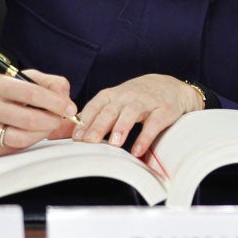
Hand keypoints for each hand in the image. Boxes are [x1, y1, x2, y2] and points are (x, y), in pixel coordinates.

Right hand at [0, 71, 77, 155]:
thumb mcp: (22, 77)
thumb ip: (50, 84)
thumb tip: (68, 101)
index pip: (32, 94)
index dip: (56, 103)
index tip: (70, 108)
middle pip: (31, 120)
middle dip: (53, 120)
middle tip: (61, 119)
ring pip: (24, 138)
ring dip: (43, 133)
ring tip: (47, 125)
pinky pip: (15, 148)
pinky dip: (29, 141)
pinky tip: (30, 132)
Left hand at [72, 74, 202, 157]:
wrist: (172, 87)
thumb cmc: (137, 99)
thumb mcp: (116, 102)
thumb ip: (94, 117)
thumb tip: (65, 136)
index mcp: (113, 95)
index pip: (95, 105)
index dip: (85, 121)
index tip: (76, 138)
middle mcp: (128, 96)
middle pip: (111, 109)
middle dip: (99, 125)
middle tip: (89, 142)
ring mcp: (147, 102)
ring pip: (132, 112)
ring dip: (122, 127)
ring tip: (115, 144)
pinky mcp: (165, 110)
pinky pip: (154, 123)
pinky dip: (145, 137)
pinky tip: (138, 150)